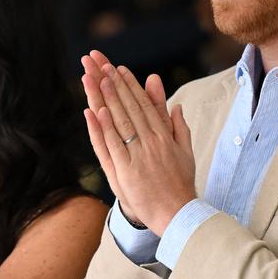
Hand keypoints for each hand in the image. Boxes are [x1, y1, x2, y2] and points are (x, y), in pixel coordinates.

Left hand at [80, 50, 171, 224]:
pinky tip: (95, 111)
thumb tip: (175, 104)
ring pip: (118, 122)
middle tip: (100, 64)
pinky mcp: (125, 172)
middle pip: (128, 107)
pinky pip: (111, 147)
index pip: (144, 104)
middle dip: (113, 83)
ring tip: (94, 78)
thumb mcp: (184, 150)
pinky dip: (103, 129)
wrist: (177, 214)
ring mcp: (137, 157)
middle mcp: (151, 142)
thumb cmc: (179, 182)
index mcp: (164, 136)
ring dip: (105, 98)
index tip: (117, 68)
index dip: (129, 85)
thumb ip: (178, 126)